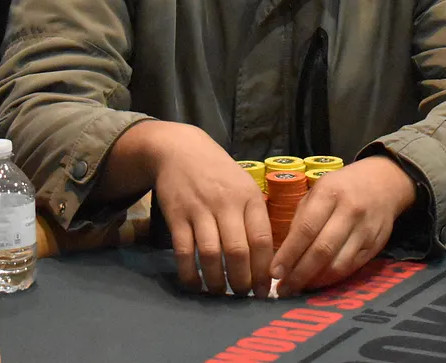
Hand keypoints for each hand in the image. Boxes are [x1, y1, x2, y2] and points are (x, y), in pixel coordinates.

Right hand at [147, 122, 273, 296]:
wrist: (181, 150)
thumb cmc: (219, 173)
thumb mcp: (245, 185)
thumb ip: (255, 216)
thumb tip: (269, 258)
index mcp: (248, 197)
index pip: (261, 239)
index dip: (264, 270)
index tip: (266, 290)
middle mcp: (226, 203)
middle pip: (237, 251)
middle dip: (242, 281)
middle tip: (243, 296)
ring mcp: (200, 209)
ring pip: (211, 254)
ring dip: (217, 281)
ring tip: (221, 293)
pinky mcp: (176, 215)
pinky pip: (183, 251)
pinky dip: (190, 273)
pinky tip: (195, 284)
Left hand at [271, 156, 415, 293]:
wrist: (384, 182)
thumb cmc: (342, 187)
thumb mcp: (318, 190)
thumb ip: (302, 218)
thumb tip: (284, 254)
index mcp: (329, 193)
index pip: (306, 228)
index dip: (289, 254)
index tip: (274, 272)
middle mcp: (349, 211)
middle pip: (322, 250)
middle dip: (299, 274)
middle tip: (283, 289)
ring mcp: (365, 230)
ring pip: (338, 264)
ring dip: (316, 281)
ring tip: (299, 288)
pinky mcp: (376, 245)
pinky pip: (351, 268)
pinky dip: (332, 279)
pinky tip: (319, 282)